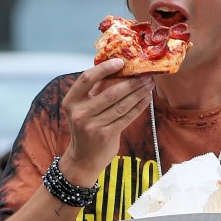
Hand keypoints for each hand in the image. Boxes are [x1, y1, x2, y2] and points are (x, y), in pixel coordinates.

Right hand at [60, 59, 153, 183]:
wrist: (84, 158)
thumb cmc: (86, 127)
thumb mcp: (83, 108)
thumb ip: (95, 90)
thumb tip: (116, 68)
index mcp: (72, 101)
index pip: (87, 79)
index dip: (104, 69)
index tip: (121, 62)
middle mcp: (80, 113)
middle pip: (110, 93)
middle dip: (131, 82)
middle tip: (145, 74)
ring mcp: (93, 126)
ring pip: (121, 105)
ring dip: (138, 93)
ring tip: (149, 84)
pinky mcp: (106, 135)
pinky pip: (127, 117)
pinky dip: (139, 106)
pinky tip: (147, 98)